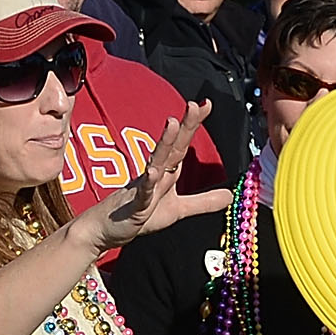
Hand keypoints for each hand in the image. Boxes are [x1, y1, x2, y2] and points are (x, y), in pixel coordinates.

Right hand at [70, 107, 224, 252]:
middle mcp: (154, 174)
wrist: (105, 230)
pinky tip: (152, 172)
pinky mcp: (134, 205)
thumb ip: (203, 202)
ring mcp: (143, 187)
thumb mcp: (178, 210)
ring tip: (172, 123)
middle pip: (172, 147)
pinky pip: (142, 192)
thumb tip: (230, 195)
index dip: (193, 125)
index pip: (182, 145)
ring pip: (155, 162)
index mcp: (165, 172)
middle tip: (194, 104)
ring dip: (164, 143)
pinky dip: (147, 182)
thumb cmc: (139, 216)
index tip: (207, 104)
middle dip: (184, 126)